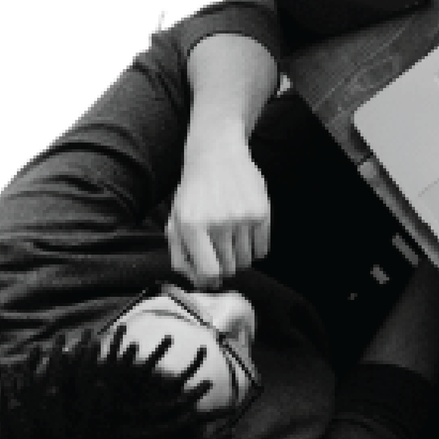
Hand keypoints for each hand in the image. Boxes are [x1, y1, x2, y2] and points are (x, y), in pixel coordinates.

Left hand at [166, 145, 271, 288]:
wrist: (217, 155)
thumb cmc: (193, 193)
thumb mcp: (175, 222)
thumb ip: (180, 256)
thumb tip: (200, 284)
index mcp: (192, 227)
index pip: (209, 272)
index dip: (210, 280)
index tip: (210, 276)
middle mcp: (218, 223)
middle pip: (229, 268)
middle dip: (224, 266)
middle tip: (220, 252)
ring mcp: (242, 217)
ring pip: (245, 260)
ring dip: (239, 258)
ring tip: (232, 241)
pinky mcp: (261, 211)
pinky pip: (263, 249)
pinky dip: (255, 250)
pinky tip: (245, 235)